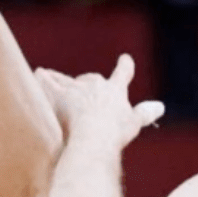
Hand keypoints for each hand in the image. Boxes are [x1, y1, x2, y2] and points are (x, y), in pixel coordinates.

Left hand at [35, 54, 164, 148]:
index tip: (125, 59)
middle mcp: (96, 86)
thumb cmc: (116, 132)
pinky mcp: (60, 97)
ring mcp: (77, 90)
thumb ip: (145, 113)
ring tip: (49, 73)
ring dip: (59, 78)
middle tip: (87, 83)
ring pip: (68, 81)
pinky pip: (50, 85)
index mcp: (116, 90)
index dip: (124, 66)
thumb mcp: (134, 123)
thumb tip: (160, 107)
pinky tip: (38, 73)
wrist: (94, 137)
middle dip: (90, 82)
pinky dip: (44, 79)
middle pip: (92, 79)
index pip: (123, 74)